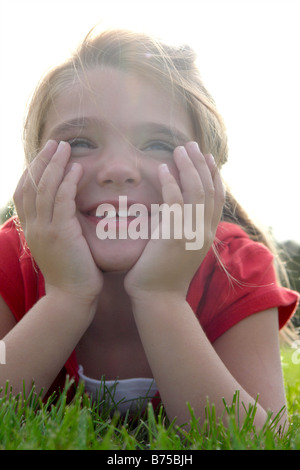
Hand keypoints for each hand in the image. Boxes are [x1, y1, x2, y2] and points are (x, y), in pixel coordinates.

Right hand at [13, 140, 102, 302]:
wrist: (72, 297)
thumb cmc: (72, 273)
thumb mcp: (58, 246)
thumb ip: (57, 227)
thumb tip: (65, 212)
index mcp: (31, 229)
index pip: (24, 193)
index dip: (31, 171)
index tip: (44, 156)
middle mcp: (33, 227)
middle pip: (31, 184)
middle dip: (42, 161)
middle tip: (55, 144)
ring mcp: (45, 229)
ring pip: (44, 188)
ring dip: (55, 164)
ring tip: (65, 148)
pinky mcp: (61, 233)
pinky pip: (62, 199)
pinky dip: (68, 181)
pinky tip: (77, 169)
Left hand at [124, 141, 224, 300]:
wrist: (158, 299)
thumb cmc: (163, 275)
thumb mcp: (179, 248)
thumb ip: (182, 228)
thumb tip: (174, 210)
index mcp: (207, 234)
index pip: (216, 198)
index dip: (213, 175)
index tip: (206, 158)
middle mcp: (204, 231)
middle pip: (209, 189)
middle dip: (201, 164)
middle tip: (191, 145)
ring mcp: (192, 233)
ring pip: (196, 191)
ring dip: (188, 167)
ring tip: (179, 149)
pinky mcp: (174, 235)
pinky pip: (175, 201)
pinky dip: (170, 182)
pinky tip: (163, 169)